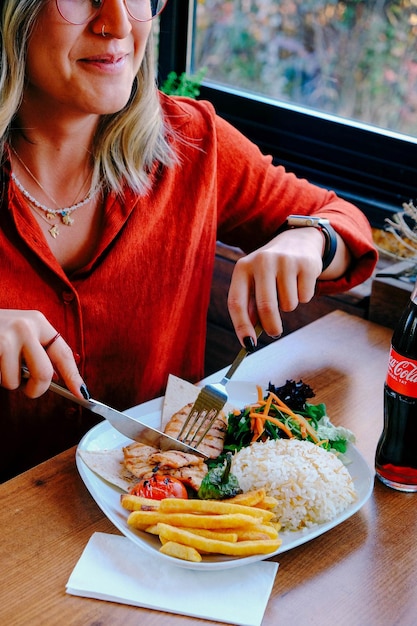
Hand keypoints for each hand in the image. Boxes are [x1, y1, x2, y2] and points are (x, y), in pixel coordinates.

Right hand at [0, 309, 85, 398]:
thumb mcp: (20, 333)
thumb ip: (38, 351)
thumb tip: (60, 379)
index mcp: (38, 322)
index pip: (63, 353)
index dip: (73, 376)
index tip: (82, 394)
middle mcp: (26, 326)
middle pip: (44, 374)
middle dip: (35, 390)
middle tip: (27, 389)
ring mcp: (7, 336)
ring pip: (15, 382)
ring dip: (6, 382)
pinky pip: (2, 379)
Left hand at [227, 226, 346, 343]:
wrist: (297, 241)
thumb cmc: (269, 271)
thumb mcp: (254, 281)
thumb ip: (249, 306)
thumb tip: (249, 339)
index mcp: (242, 267)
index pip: (237, 302)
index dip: (241, 326)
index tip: (248, 345)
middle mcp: (262, 261)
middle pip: (266, 307)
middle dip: (271, 326)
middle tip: (275, 333)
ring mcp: (285, 260)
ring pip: (288, 305)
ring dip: (288, 307)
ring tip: (287, 291)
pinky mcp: (306, 263)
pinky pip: (304, 297)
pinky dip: (303, 297)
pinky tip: (299, 282)